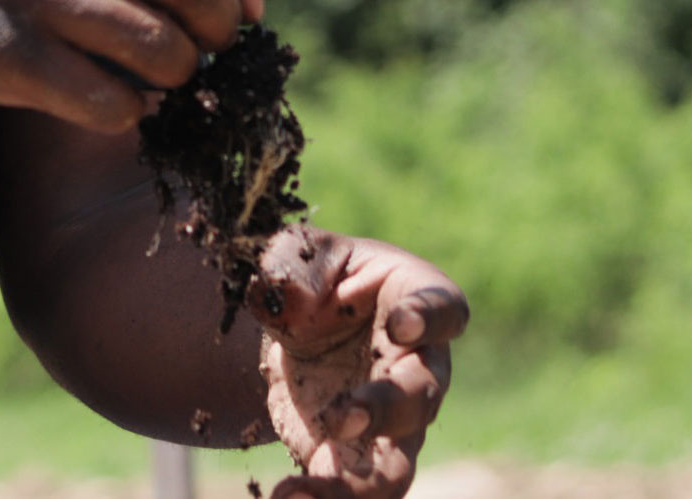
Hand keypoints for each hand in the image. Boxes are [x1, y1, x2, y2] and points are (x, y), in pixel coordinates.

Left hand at [251, 228, 468, 497]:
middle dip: (385, 409)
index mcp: (415, 298)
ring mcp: (397, 422)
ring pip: (397, 464)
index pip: (442, 309)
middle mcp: (420, 367)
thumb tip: (286, 296)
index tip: (402, 323)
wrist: (298, 321)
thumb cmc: (316, 275)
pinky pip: (356, 491)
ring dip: (359, 484)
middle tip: (342, 418)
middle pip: (421, 395)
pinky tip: (285, 498)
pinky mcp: (361, 457)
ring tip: (306, 492)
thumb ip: (295, 264)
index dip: (428, 317)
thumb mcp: (302, 252)